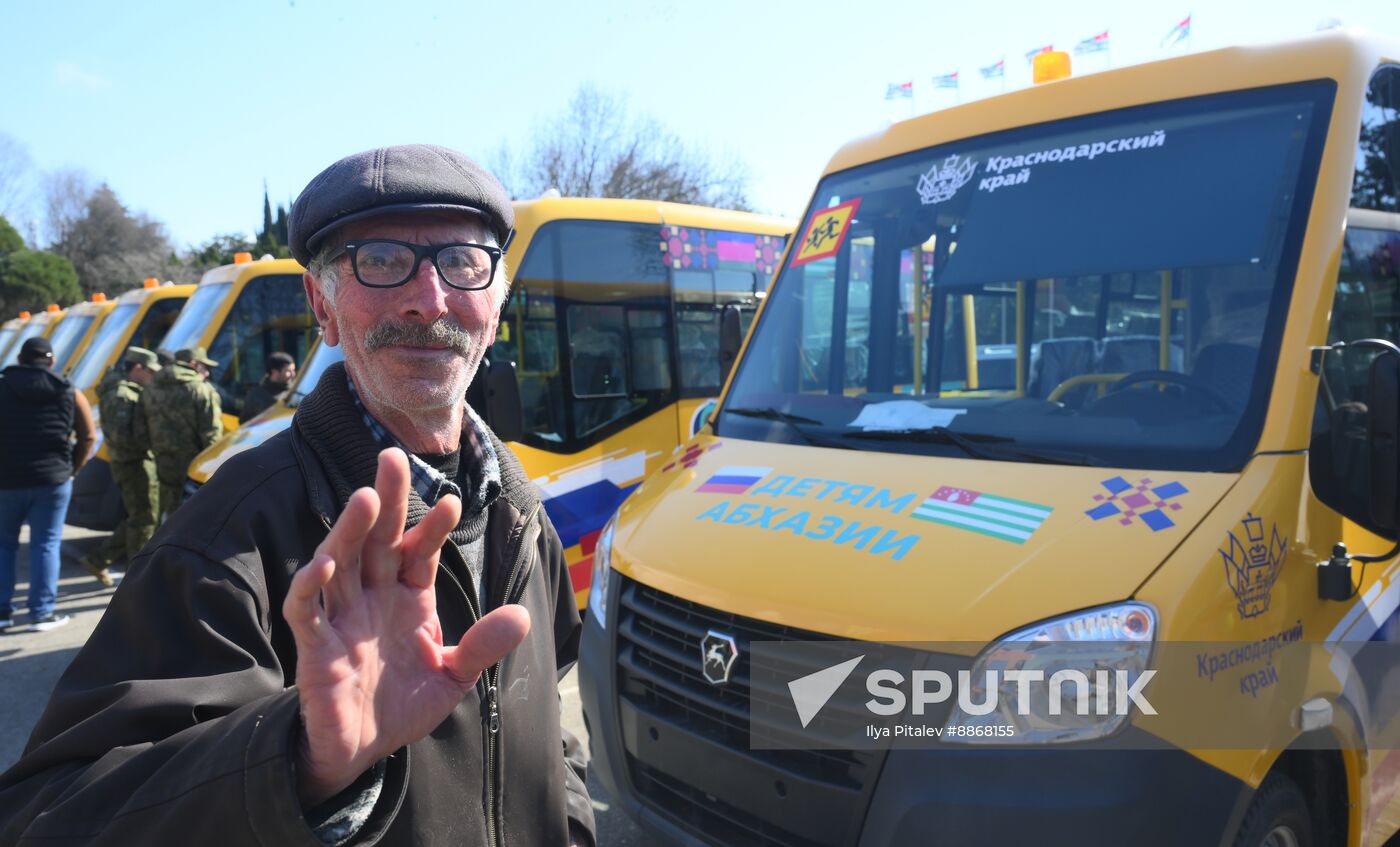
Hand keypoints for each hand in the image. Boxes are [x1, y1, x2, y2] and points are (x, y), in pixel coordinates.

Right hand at [283, 448, 530, 806]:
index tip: (452, 501)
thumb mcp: (454, 677)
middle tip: (391, 457)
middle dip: (385, 500)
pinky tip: (323, 564)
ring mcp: (342, 617)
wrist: (361, 750)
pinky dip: (310, 586)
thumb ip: (483, 647)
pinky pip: (307, 610)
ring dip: (348, 530)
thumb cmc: (403, 705)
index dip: (432, 527)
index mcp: (408, 598)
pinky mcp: (315, 646)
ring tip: (365, 498)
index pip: (419, 552)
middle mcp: (373, 597)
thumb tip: (522, 617)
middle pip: (376, 539)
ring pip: (340, 561)